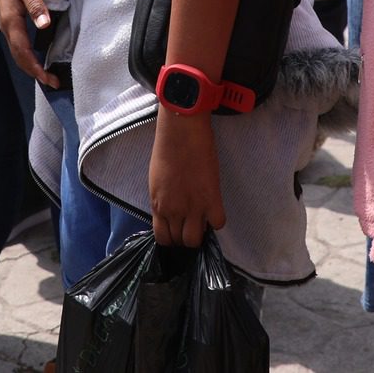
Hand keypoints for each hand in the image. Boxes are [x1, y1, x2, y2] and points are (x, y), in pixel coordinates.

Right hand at [0, 0, 59, 89]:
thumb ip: (36, 5)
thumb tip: (44, 25)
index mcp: (10, 20)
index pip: (23, 52)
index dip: (36, 68)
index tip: (50, 80)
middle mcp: (7, 25)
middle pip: (19, 56)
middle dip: (35, 72)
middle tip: (54, 82)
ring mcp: (8, 22)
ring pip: (18, 51)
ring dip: (31, 64)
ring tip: (48, 74)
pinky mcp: (11, 17)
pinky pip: (19, 42)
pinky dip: (29, 54)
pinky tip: (39, 55)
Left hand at [149, 114, 225, 247]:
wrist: (181, 132)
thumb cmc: (165, 150)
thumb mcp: (156, 182)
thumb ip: (163, 201)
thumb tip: (171, 212)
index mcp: (158, 206)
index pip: (163, 239)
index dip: (172, 238)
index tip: (177, 231)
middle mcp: (174, 211)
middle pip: (180, 242)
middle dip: (185, 238)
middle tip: (191, 225)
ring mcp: (193, 207)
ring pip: (196, 239)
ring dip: (200, 233)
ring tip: (203, 220)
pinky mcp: (212, 199)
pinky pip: (218, 223)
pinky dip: (217, 220)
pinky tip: (214, 209)